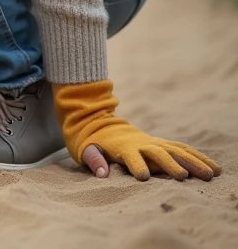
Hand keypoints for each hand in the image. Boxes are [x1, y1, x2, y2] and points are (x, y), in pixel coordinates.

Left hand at [53, 80, 220, 180]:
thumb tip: (101, 174)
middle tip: (183, 177)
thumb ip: (94, 160)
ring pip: (177, 150)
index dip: (136, 165)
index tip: (143, 177)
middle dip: (170, 164)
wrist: (101, 122)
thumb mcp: (87, 150)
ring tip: (210, 174)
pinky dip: (197, 156)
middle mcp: (142, 143)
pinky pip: (182, 149)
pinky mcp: (162, 143)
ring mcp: (154, 142)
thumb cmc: (93, 142)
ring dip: (193, 161)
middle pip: (159, 153)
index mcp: (123, 147)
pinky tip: (212, 166)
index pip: (130, 157)